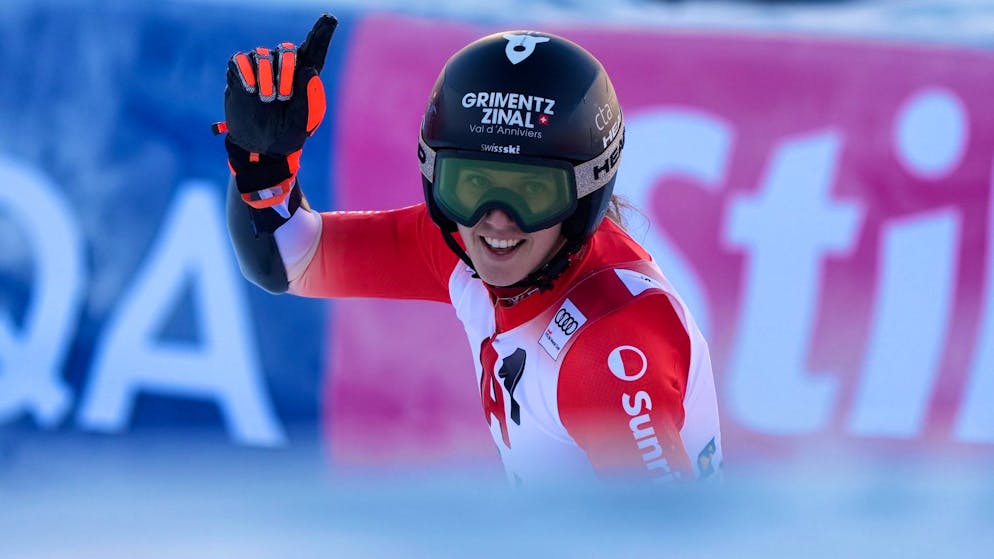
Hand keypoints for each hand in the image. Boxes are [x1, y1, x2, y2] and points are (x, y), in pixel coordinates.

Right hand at [217, 14, 337, 207]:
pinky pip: (240, 61)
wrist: (258, 148)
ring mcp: (261, 69)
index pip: (315, 49)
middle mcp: (284, 68)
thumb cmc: (285, 137)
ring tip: (266, 99)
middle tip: (282, 96)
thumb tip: (309, 69)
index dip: (322, 32)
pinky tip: (250, 90)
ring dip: (265, 77)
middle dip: (286, 70)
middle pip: (287, 50)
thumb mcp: (300, 124)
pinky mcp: (240, 73)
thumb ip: (307, 99)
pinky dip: (245, 73)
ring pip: (263, 55)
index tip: (330, 18)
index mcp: (305, 78)